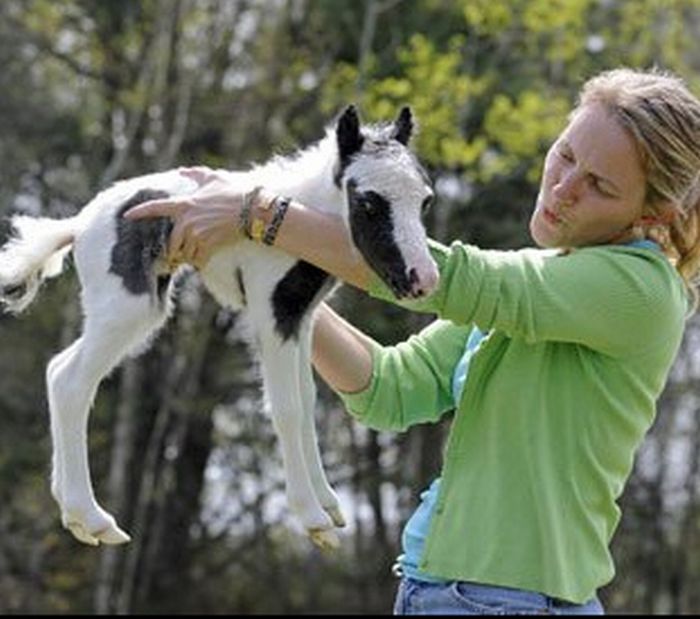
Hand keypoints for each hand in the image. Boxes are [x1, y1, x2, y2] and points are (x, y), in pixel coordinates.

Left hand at [124, 168, 244, 269]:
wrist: (251, 210)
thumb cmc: (233, 192)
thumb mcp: (213, 179)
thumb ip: (195, 175)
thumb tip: (182, 171)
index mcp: (184, 204)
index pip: (155, 208)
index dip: (140, 212)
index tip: (127, 216)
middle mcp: (186, 221)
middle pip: (171, 242)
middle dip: (175, 250)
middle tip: (180, 254)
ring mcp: (196, 234)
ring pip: (185, 253)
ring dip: (190, 256)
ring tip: (199, 253)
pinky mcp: (207, 245)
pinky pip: (198, 260)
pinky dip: (201, 261)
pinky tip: (208, 257)